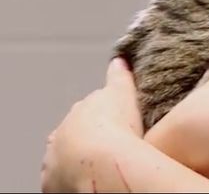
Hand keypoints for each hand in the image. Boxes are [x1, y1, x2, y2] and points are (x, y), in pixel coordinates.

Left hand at [41, 58, 143, 192]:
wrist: (100, 164)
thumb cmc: (114, 128)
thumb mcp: (122, 92)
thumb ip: (119, 76)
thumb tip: (120, 59)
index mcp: (76, 112)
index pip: (85, 112)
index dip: (100, 116)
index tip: (114, 122)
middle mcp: (60, 135)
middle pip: (73, 134)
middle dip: (88, 137)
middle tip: (113, 144)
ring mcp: (55, 161)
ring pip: (66, 158)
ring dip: (80, 160)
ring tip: (104, 164)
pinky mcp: (55, 185)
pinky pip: (65, 181)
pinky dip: (75, 179)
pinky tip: (92, 179)